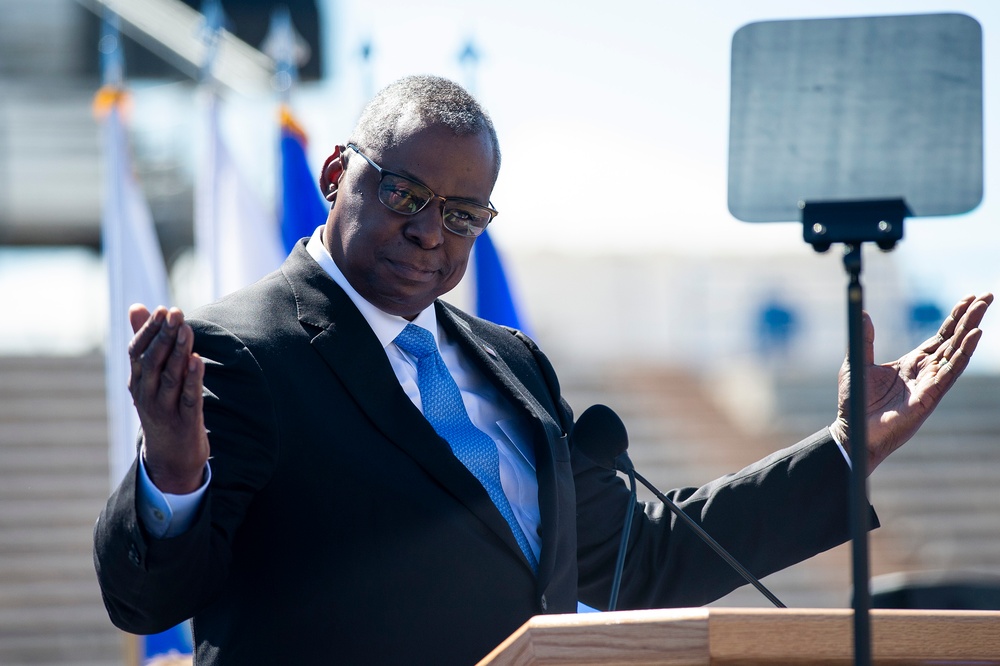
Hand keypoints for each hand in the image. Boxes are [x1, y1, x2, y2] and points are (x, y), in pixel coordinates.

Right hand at [127, 304, 208, 493]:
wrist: (170, 458)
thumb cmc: (161, 408)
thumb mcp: (150, 378)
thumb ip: (145, 341)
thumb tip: (136, 306)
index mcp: (138, 382)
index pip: (137, 351)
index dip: (149, 330)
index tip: (161, 309)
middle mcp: (146, 395)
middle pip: (153, 361)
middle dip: (164, 335)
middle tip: (176, 312)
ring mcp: (165, 410)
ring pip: (170, 377)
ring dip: (178, 352)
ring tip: (186, 330)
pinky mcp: (185, 422)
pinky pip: (188, 398)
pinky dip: (192, 379)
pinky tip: (196, 360)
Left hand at [830, 293, 992, 473]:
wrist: (854, 429)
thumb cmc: (856, 401)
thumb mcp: (857, 363)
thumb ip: (865, 340)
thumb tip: (865, 313)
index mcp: (912, 363)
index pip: (940, 337)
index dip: (955, 318)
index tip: (969, 299)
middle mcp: (926, 371)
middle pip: (953, 340)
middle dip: (970, 318)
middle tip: (986, 296)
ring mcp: (930, 383)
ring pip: (956, 352)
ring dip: (970, 330)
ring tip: (982, 309)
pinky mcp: (930, 396)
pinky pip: (950, 372)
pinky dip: (963, 354)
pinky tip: (974, 336)